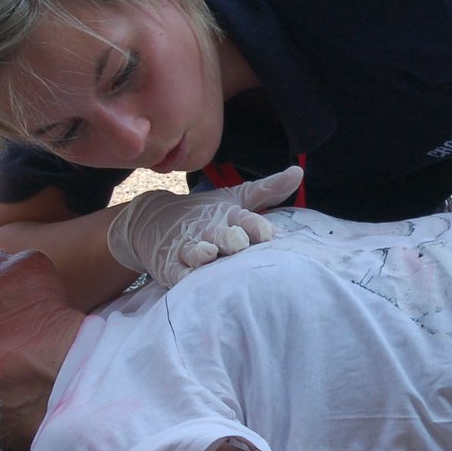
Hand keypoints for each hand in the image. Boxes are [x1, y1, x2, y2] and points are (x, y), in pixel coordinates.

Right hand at [107, 166, 303, 287]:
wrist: (152, 221)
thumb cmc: (204, 213)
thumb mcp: (235, 198)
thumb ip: (268, 189)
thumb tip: (299, 170)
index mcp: (226, 214)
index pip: (244, 218)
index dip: (255, 226)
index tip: (268, 234)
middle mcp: (207, 230)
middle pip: (220, 235)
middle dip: (229, 239)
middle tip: (238, 244)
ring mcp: (186, 247)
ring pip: (195, 252)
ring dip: (202, 254)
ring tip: (209, 255)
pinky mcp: (169, 265)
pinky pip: (176, 272)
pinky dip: (181, 276)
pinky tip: (188, 280)